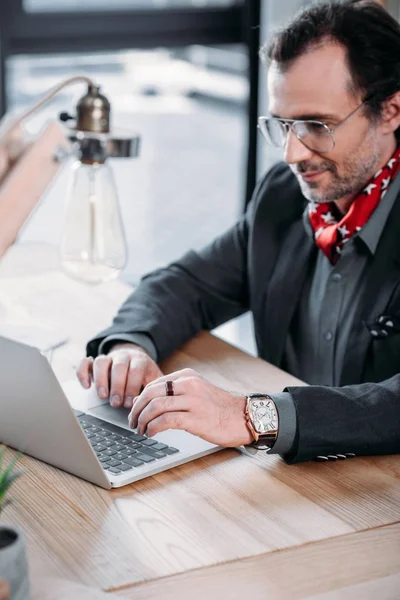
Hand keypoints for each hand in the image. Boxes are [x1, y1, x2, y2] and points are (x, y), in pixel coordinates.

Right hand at [76, 343, 162, 408]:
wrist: (135, 360)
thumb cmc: (145, 376)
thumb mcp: (153, 380)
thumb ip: (152, 389)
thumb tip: (145, 402)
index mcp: (139, 359)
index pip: (136, 370)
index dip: (132, 386)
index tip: (129, 403)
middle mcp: (123, 356)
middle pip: (119, 366)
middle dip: (117, 386)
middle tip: (116, 403)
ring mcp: (108, 358)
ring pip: (101, 361)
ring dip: (101, 379)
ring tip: (102, 396)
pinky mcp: (95, 362)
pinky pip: (86, 362)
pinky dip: (83, 372)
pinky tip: (86, 386)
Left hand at [128, 368, 252, 446]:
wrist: (243, 417)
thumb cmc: (220, 408)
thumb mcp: (198, 391)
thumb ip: (177, 392)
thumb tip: (150, 401)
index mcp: (187, 376)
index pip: (153, 384)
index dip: (140, 399)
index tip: (135, 411)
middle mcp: (188, 384)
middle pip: (150, 393)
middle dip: (137, 409)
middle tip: (132, 421)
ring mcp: (192, 400)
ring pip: (155, 406)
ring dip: (142, 420)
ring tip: (140, 430)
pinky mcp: (194, 418)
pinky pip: (165, 421)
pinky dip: (153, 427)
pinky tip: (151, 433)